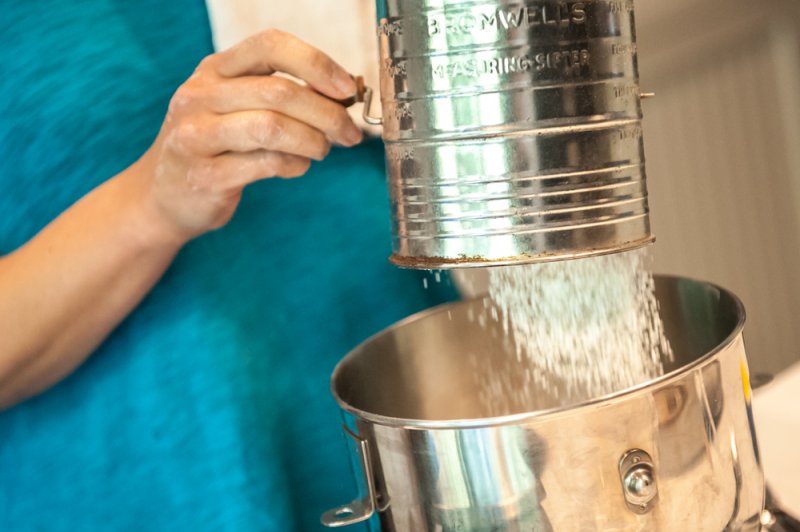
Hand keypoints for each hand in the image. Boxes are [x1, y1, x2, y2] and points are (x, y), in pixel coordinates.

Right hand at [132, 29, 363, 243]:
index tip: (347, 89)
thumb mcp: (238, 108)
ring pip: (273, 127)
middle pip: (280, 92)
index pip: (270, 45)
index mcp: (214, 70)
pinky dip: (293, 166)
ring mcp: (196, 136)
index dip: (316, 63)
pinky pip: (264, 165)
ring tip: (322, 150)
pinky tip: (297, 167)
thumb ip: (282, 96)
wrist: (163, 196)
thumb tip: (343, 95)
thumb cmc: (216, 147)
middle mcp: (199, 95)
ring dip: (312, 141)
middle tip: (350, 134)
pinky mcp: (203, 176)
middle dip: (328, 114)